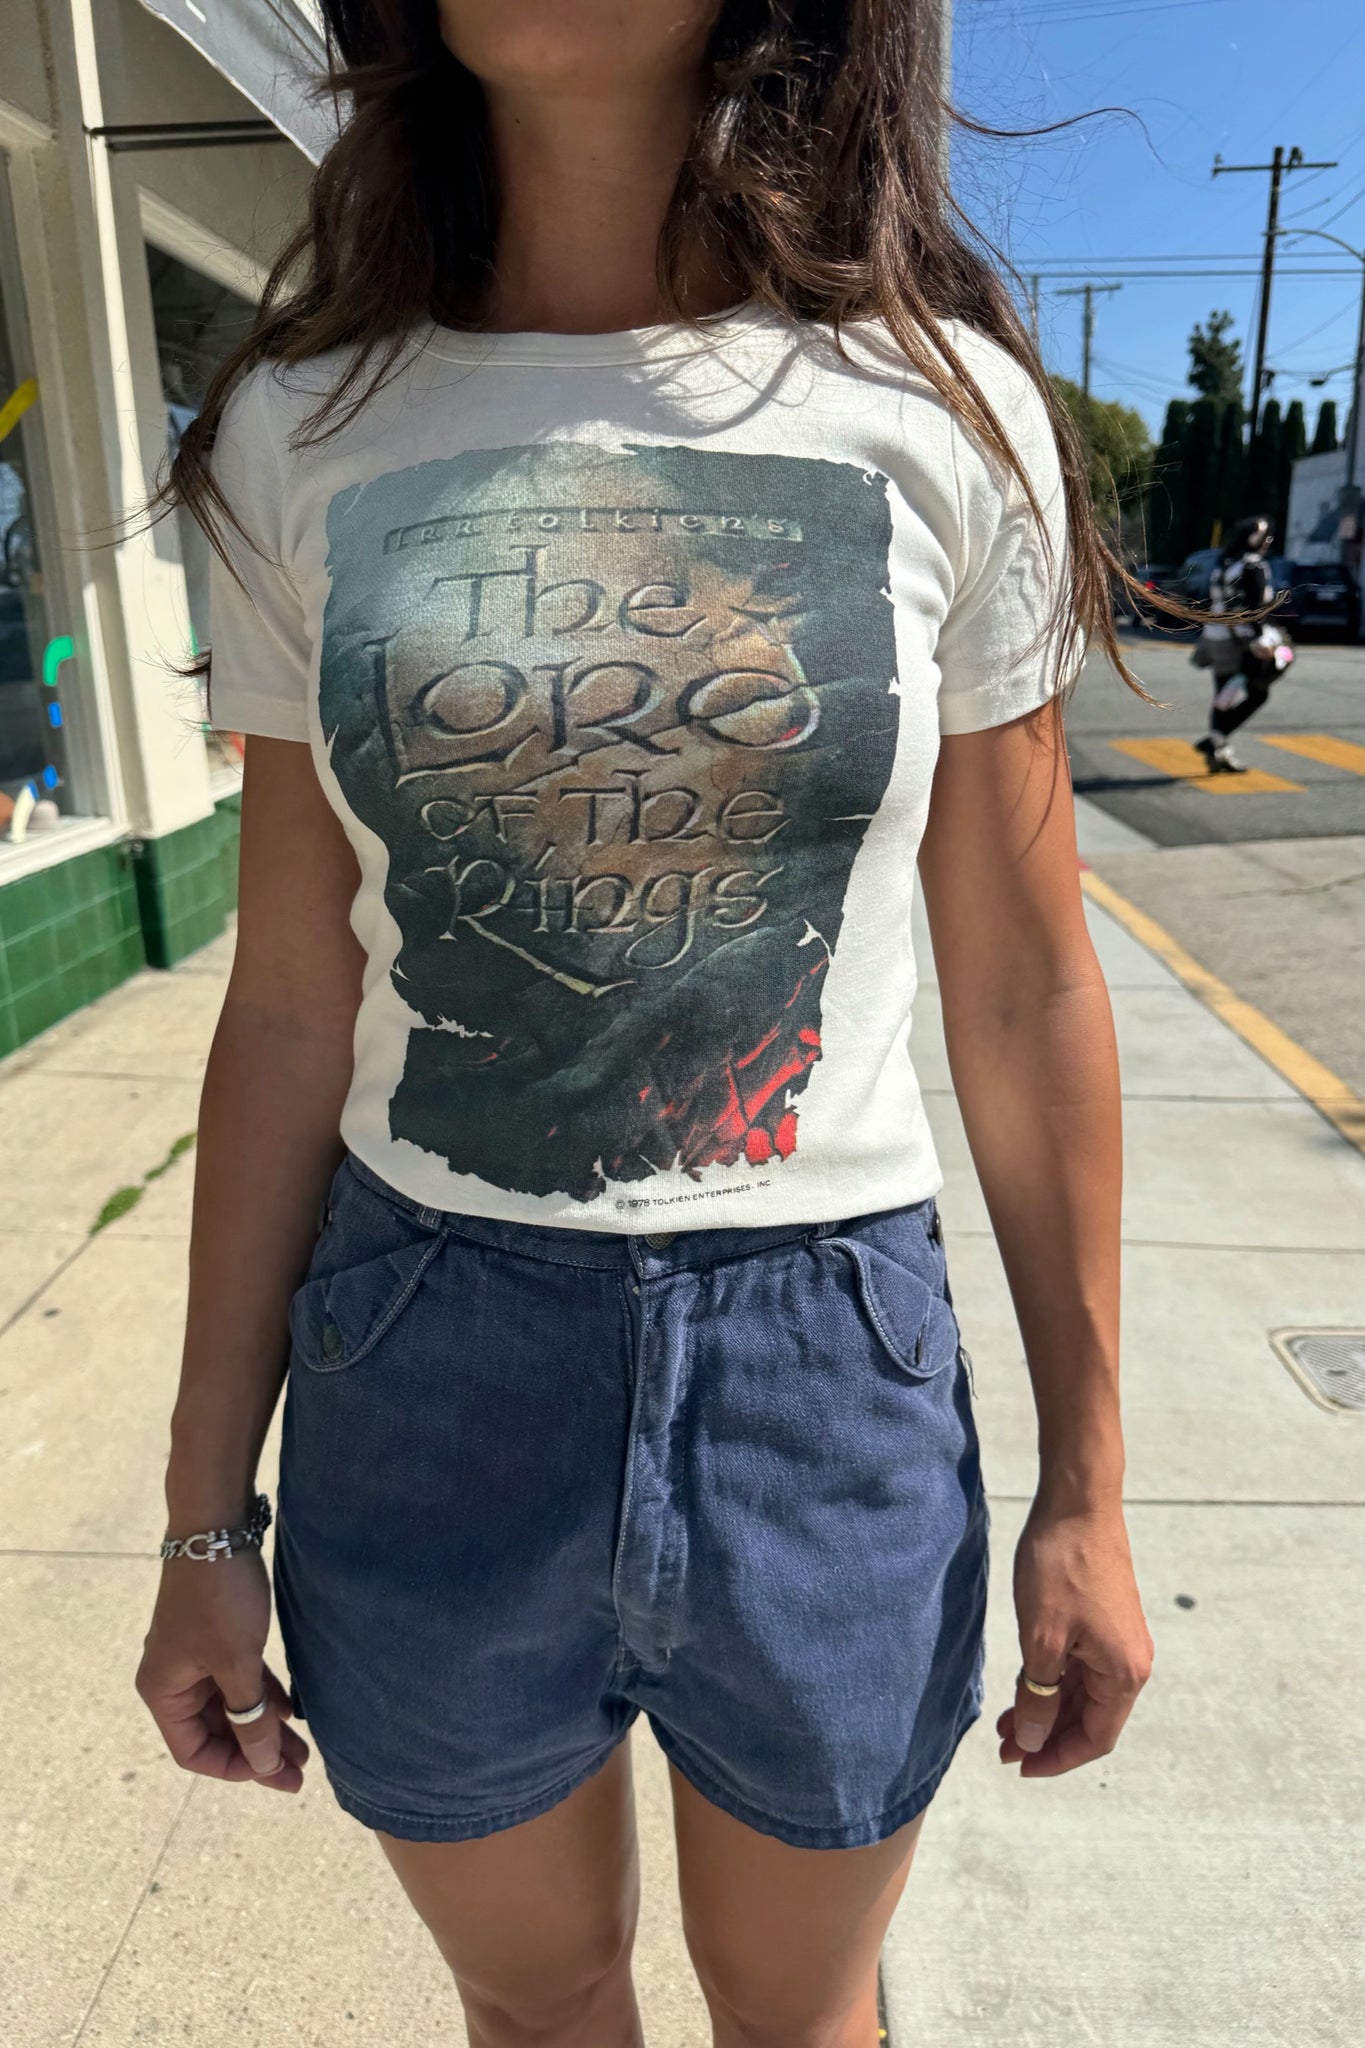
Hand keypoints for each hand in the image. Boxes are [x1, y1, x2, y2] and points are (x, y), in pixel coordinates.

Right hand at [136, 1547, 308, 1791]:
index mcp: (164, 1692)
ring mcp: (196, 1657)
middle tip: (301, 1772)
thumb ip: (251, 1718)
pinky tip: (294, 1711)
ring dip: (265, 1727)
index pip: (194, 1752)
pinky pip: (239, 1680)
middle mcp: (174, 1679)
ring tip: (305, 1751)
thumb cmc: (221, 1599)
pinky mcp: (217, 1637)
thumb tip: (266, 1766)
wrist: (217, 1526)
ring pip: (232, 1706)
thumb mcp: (237, 1664)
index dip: (235, 1768)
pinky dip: (264, 1697)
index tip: (276, 1773)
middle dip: (257, 1752)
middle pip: (215, 1732)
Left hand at [997, 1492, 1152, 1777]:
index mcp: (1124, 1674)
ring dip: (1045, 1709)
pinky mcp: (1103, 1620)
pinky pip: (1079, 1666)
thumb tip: (1031, 1741)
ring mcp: (1118, 1640)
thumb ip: (1038, 1696)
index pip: (1095, 1738)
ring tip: (1003, 1721)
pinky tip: (1020, 1684)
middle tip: (1002, 1746)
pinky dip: (1051, 1681)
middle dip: (1046, 1735)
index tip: (1018, 1766)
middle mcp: (1129, 1662)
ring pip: (1082, 1693)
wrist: (1078, 1501)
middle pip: (1089, 1719)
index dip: (1056, 1758)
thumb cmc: (1061, 1566)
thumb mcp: (1041, 1639)